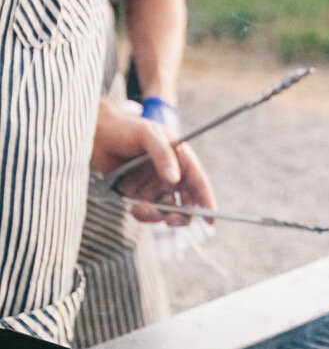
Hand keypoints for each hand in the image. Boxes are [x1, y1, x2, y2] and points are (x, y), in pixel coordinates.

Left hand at [91, 97, 215, 225]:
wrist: (98, 135)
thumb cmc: (126, 128)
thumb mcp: (148, 135)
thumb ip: (162, 155)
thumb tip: (174, 179)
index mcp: (181, 157)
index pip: (198, 181)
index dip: (207, 200)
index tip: (211, 219)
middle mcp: (173, 174)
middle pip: (188, 202)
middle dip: (182, 215)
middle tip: (169, 220)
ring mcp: (157, 186)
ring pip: (168, 211)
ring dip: (158, 216)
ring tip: (140, 209)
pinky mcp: (141, 195)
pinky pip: (149, 213)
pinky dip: (145, 216)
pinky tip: (134, 209)